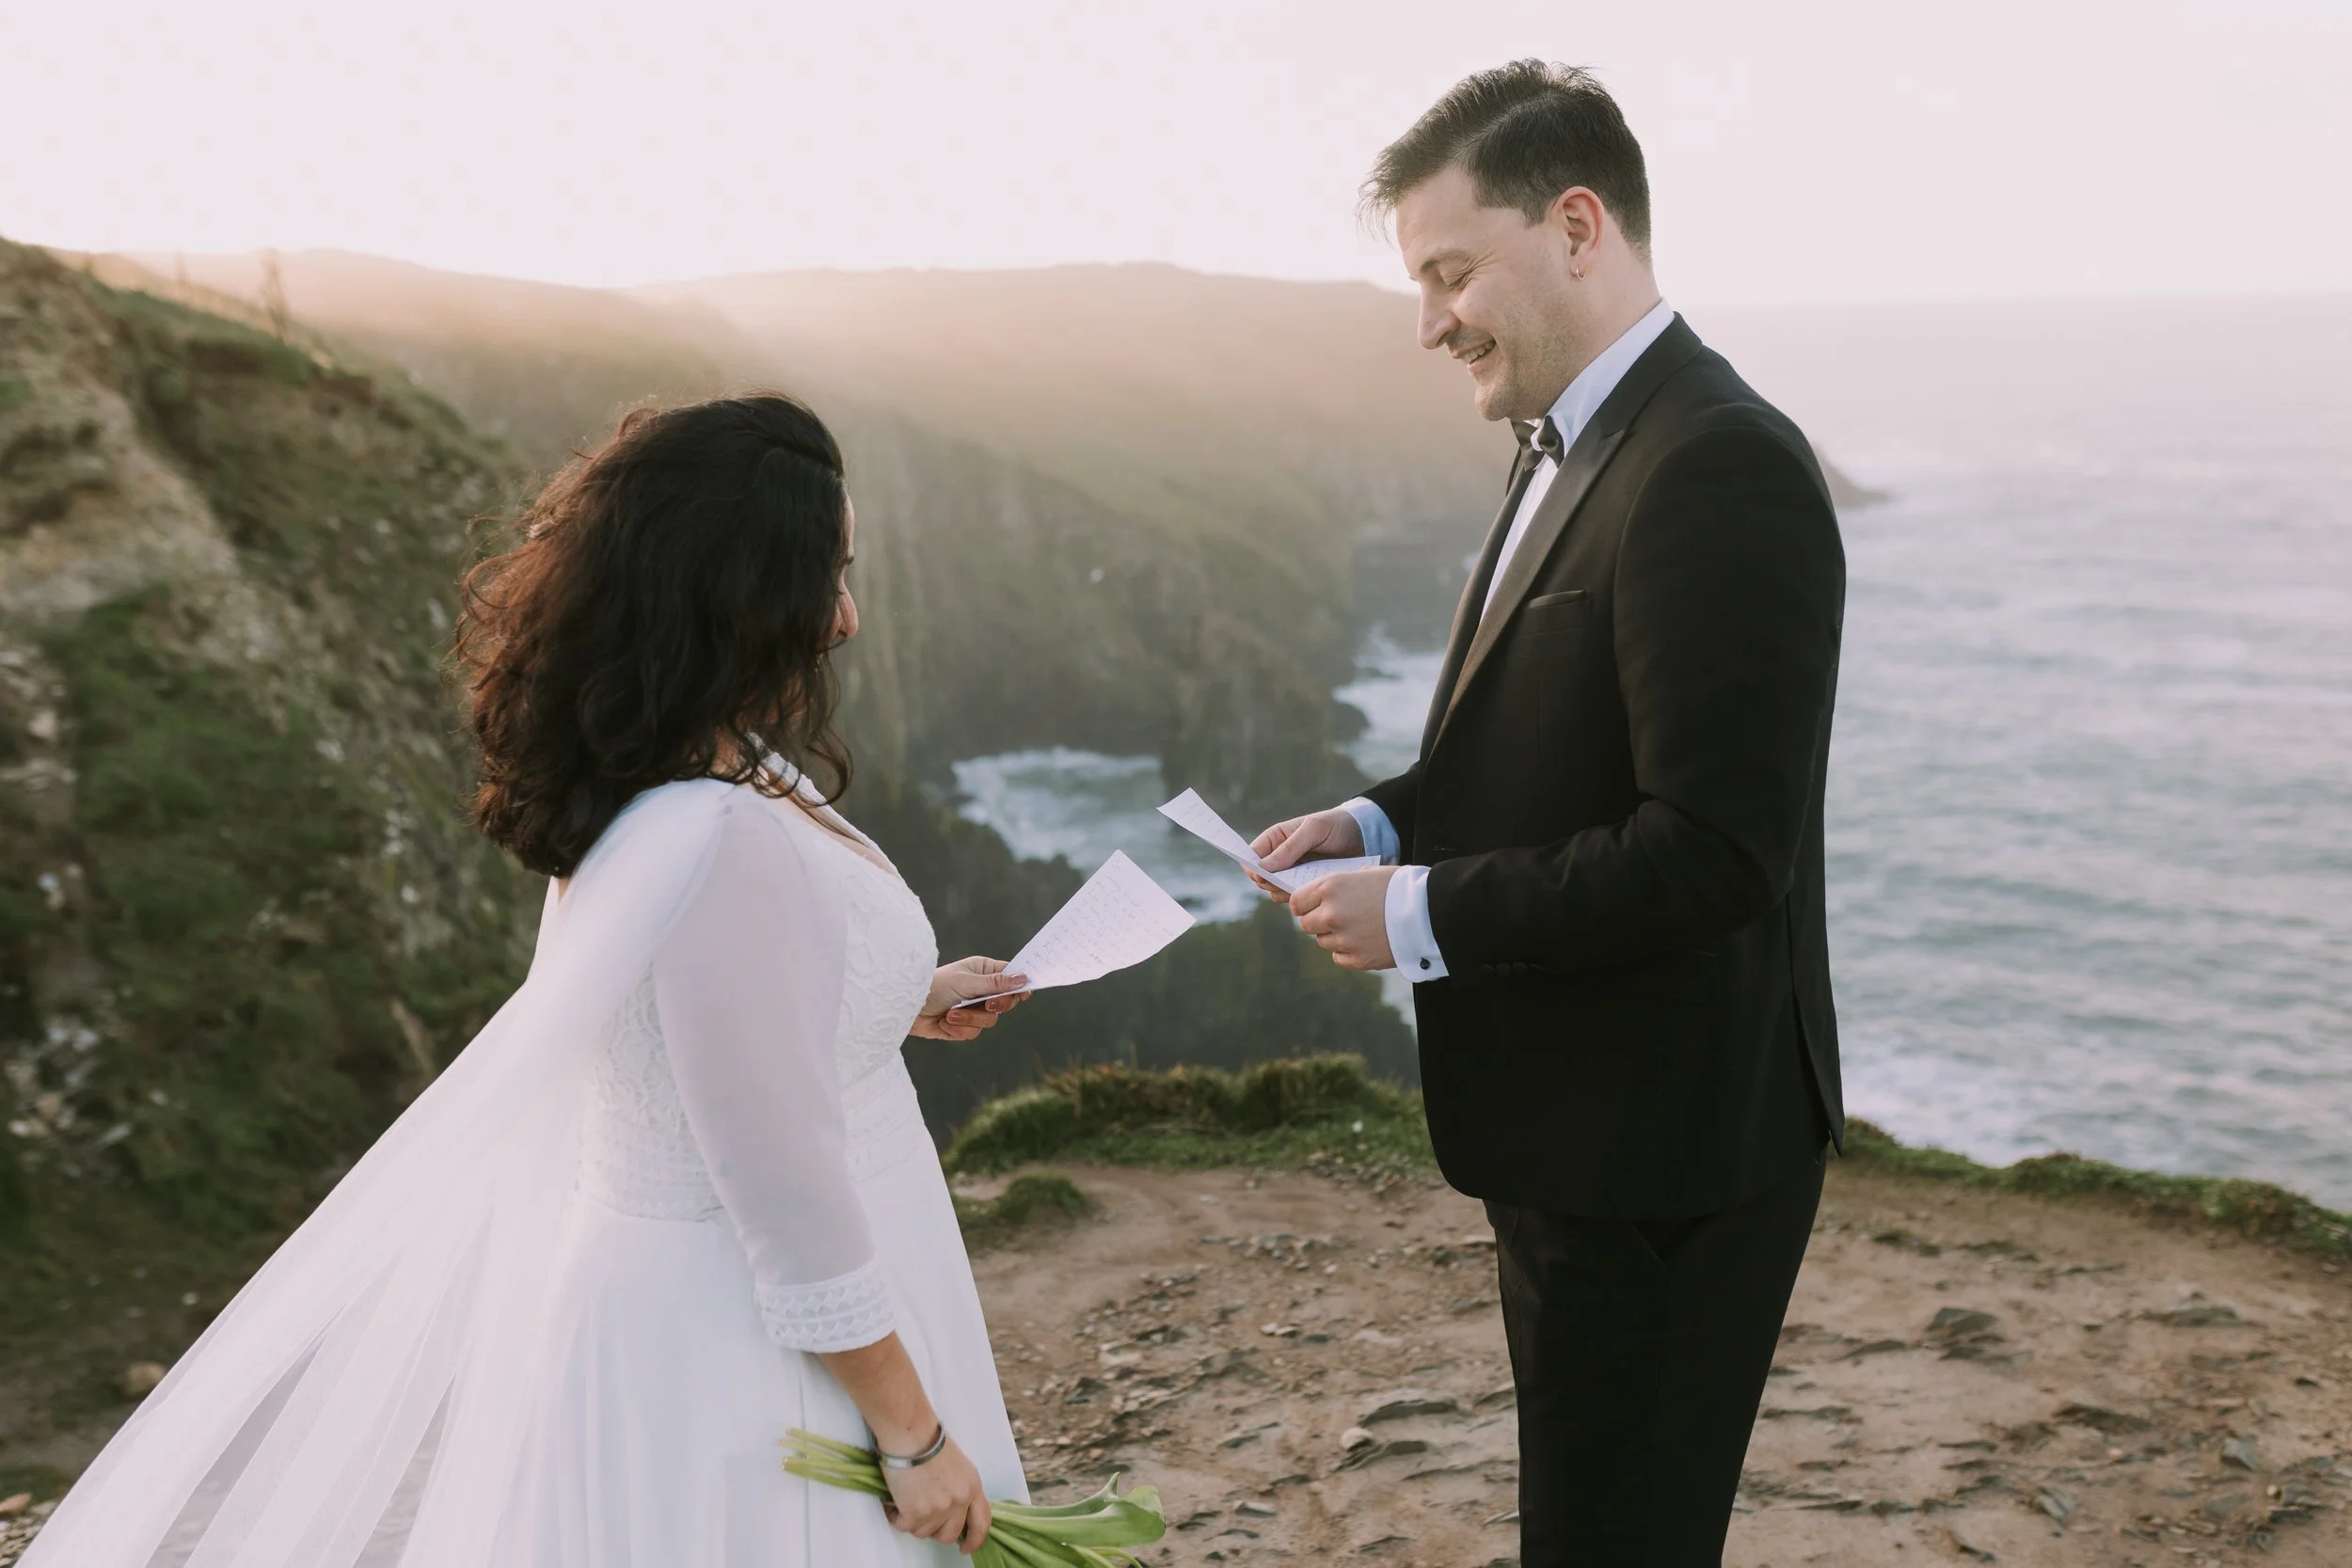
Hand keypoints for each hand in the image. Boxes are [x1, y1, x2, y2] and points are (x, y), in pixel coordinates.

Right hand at [880, 1431, 991, 1554]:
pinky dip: (896, 1516)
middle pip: (950, 1535)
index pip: (981, 1523)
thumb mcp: (959, 1466)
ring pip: (924, 1532)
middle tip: (924, 1518)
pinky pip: (904, 1527)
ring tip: (908, 1498)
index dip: (975, 1540)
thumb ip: (961, 1490)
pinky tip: (895, 1502)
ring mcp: (938, 1509)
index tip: (966, 1547)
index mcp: (973, 1487)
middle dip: (936, 1531)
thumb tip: (953, 1512)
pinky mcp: (915, 1513)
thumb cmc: (930, 1442)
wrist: (910, 1434)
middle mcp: (959, 1501)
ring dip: (914, 1520)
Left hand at [911, 957, 1027, 1040]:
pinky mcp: (962, 1025)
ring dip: (970, 1018)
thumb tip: (1023, 978)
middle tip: (987, 1003)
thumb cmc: (933, 986)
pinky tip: (944, 1022)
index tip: (1025, 992)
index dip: (1019, 984)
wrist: (905, 1008)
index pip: (1009, 976)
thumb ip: (995, 983)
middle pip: (1005, 1002)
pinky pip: (974, 1032)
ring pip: (990, 1020)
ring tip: (951, 1013)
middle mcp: (980, 989)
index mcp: (982, 971)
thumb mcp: (966, 982)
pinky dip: (959, 1028)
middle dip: (995, 1005)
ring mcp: (972, 1008)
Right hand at [1247, 808, 1367, 906]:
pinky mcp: (1307, 886)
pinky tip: (1316, 890)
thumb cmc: (1336, 825)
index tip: (1264, 876)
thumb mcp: (1314, 830)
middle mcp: (1280, 858)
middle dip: (1271, 884)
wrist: (1364, 837)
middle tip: (1290, 882)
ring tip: (1307, 885)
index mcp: (1275, 839)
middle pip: (1261, 880)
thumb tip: (1262, 868)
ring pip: (1276, 892)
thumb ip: (1289, 848)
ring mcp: (1293, 873)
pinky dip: (1303, 897)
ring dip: (1287, 893)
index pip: (1251, 858)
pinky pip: (1297, 897)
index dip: (1253, 869)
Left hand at [1290, 866, 1398, 970]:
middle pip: (1306, 925)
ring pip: (1323, 941)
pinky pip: (1339, 957)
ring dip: (1334, 935)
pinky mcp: (1357, 959)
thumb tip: (1320, 897)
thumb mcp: (1364, 874)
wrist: (1428, 911)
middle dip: (1318, 921)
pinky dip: (1348, 951)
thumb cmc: (1399, 886)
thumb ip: (1338, 886)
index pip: (1297, 902)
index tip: (1313, 905)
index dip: (1305, 904)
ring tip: (1359, 926)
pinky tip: (1365, 939)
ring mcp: (1343, 939)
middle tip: (1338, 916)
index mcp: (1330, 888)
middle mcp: (1331, 914)